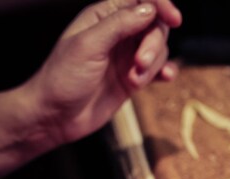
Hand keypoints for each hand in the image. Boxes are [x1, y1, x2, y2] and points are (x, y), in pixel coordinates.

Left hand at [0, 0, 181, 177]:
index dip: (160, 5)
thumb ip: (119, 25)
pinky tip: (164, 78)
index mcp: (103, 16)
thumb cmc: (62, 78)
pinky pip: (158, 69)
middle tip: (139, 63)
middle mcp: (117, 33)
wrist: (55, 116)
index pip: (141, 0)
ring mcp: (126, 56)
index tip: (174, 19)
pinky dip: (164, 72)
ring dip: (153, 65)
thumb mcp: (88, 45)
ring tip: (133, 81)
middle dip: (153, 44)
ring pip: (158, 49)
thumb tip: (149, 9)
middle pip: (154, 25)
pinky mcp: (133, 78)